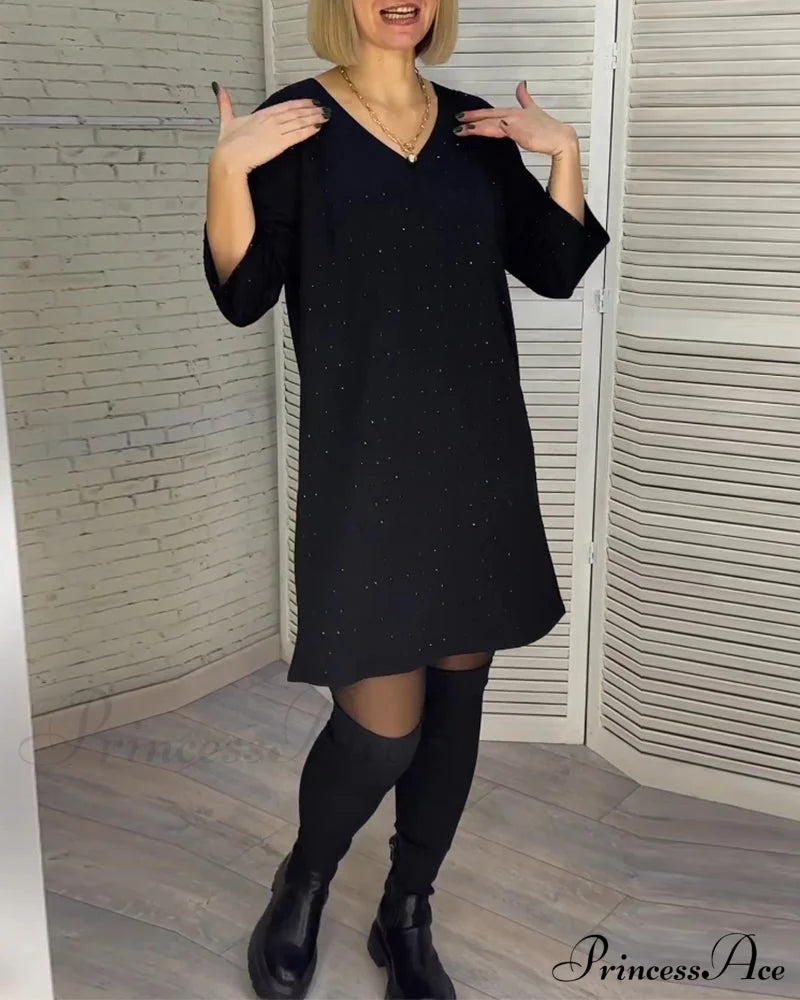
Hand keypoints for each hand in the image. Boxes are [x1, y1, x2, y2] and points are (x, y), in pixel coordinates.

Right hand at [209, 81, 329, 174]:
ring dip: (314, 118)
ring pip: (299, 122)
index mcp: (260, 115)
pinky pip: (297, 134)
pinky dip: (309, 130)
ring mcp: (275, 131)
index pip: (284, 106)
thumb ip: (225, 103)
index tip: (309, 102)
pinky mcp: (279, 143)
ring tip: (326, 116)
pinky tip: (319, 127)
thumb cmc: (227, 143)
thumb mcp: (226, 120)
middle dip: (310, 110)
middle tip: (324, 107)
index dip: (298, 103)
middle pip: (294, 112)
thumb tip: (218, 87)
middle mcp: (270, 120)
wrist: (229, 157)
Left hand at [455, 81, 576, 157]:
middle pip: (488, 116)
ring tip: (461, 130)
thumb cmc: (547, 128)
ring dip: (475, 127)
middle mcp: (513, 115)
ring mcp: (515, 123)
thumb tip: (521, 83)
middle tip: (456, 120)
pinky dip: (488, 129)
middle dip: (472, 118)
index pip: (492, 112)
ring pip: (491, 124)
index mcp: (514, 112)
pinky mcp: (518, 132)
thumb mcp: (533, 109)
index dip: (477, 114)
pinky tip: (478, 130)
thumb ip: (525, 97)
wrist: (559, 137)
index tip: (463, 116)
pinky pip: (500, 131)